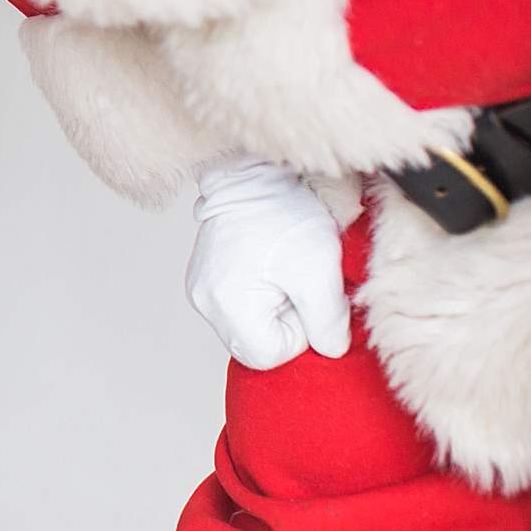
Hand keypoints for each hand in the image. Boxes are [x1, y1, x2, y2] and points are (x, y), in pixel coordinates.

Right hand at [186, 157, 351, 369]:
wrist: (255, 174)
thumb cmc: (285, 216)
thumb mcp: (320, 272)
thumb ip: (329, 323)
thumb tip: (331, 350)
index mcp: (227, 305)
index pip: (268, 356)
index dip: (299, 334)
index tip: (305, 296)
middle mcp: (204, 303)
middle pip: (254, 345)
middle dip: (285, 323)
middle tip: (296, 284)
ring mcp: (200, 290)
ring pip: (247, 328)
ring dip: (272, 309)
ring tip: (281, 272)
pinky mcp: (203, 278)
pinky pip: (236, 309)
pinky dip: (257, 296)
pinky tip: (266, 268)